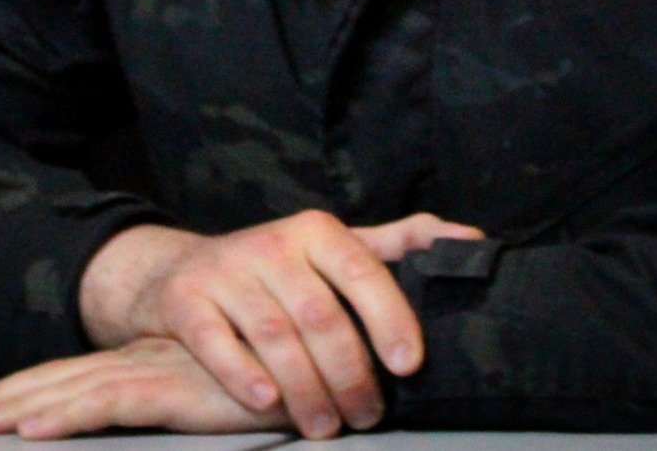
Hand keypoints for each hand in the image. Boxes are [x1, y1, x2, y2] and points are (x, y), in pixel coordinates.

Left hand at [0, 337, 288, 438]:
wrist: (334, 348)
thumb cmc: (300, 365)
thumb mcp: (245, 383)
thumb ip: (223, 381)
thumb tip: (210, 392)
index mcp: (159, 358)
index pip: (85, 372)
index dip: (35, 384)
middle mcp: (150, 361)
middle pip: (65, 379)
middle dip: (4, 398)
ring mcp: (160, 371)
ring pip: (71, 390)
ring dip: (14, 407)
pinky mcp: (176, 389)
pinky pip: (109, 406)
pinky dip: (65, 415)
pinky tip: (28, 428)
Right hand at [77, 210, 482, 438]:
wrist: (182, 272)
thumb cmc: (280, 268)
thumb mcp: (337, 247)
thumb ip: (402, 243)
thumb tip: (474, 241)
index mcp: (318, 230)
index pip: (361, 269)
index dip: (388, 316)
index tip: (408, 364)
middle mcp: (273, 244)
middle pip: (320, 315)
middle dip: (350, 373)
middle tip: (367, 415)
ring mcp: (227, 270)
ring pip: (273, 335)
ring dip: (306, 389)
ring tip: (327, 426)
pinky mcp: (186, 300)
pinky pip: (216, 341)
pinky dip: (243, 375)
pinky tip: (269, 403)